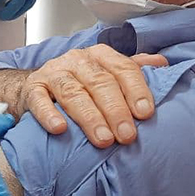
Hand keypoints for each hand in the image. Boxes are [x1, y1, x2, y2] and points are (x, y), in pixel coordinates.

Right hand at [19, 45, 167, 147]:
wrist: (36, 88)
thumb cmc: (79, 84)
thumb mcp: (107, 74)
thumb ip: (133, 70)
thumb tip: (162, 64)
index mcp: (100, 55)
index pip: (122, 68)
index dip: (135, 90)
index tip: (146, 114)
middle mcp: (77, 60)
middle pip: (99, 82)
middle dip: (115, 110)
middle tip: (127, 136)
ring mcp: (53, 73)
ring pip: (72, 92)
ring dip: (89, 117)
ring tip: (103, 139)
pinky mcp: (32, 89)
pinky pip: (39, 100)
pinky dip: (49, 113)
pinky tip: (59, 129)